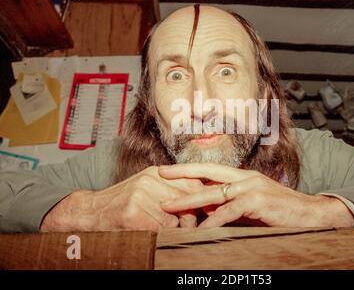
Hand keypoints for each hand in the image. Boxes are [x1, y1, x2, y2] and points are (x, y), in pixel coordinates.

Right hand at [40, 166, 203, 231]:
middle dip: (191, 218)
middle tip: (188, 228)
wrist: (89, 210)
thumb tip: (200, 202)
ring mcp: (141, 195)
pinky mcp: (132, 213)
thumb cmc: (123, 202)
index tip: (210, 211)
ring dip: (172, 229)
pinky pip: (158, 229)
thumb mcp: (147, 188)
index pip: (193, 182)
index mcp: (157, 172)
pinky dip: (157, 235)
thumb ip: (171, 190)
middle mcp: (150, 180)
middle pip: (187, 200)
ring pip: (174, 219)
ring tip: (159, 229)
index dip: (204, 199)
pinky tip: (146, 232)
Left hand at [159, 163, 353, 227]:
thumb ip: (230, 206)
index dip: (189, 168)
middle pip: (208, 173)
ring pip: (214, 192)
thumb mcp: (251, 207)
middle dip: (182, 175)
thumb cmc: (279, 212)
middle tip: (159, 175)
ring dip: (190, 200)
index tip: (167, 170)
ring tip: (169, 206)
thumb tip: (206, 212)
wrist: (311, 214)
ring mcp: (252, 187)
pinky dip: (214, 220)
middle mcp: (246, 177)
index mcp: (243, 176)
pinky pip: (230, 211)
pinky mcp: (258, 201)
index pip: (211, 169)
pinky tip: (201, 228)